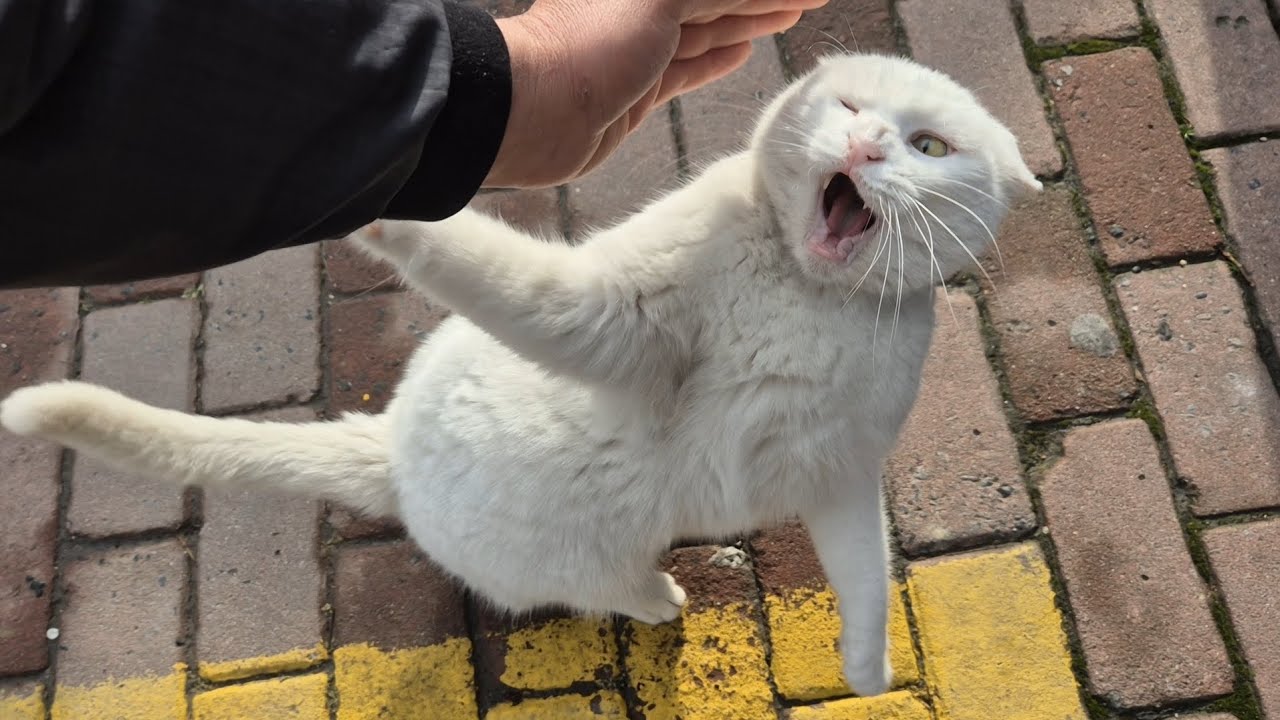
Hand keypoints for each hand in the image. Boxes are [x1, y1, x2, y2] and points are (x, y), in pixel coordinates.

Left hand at [484, 0, 826, 187]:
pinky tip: (744, 53)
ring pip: (707, 29)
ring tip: (790, 15)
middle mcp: (639, 5)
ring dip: (749, 22)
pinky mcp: (637, 90)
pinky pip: (688, 68)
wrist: (536, 113)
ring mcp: (638, 48)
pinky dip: (717, 59)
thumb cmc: (589, 43)